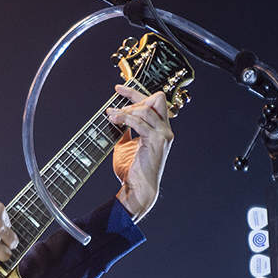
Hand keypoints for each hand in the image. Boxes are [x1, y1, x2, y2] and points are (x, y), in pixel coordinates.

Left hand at [107, 85, 172, 222]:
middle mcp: (165, 130)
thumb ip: (124, 131)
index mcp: (159, 130)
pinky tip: (115, 120)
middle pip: (156, 99)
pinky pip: (140, 122)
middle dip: (135, 97)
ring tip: (112, 116)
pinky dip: (125, 118)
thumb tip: (114, 118)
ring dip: (126, 110)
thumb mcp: (125, 146)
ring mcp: (163, 135)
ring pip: (147, 109)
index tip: (118, 89)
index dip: (135, 93)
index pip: (152, 103)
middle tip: (116, 103)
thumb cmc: (132, 171)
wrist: (138, 188)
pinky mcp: (157, 141)